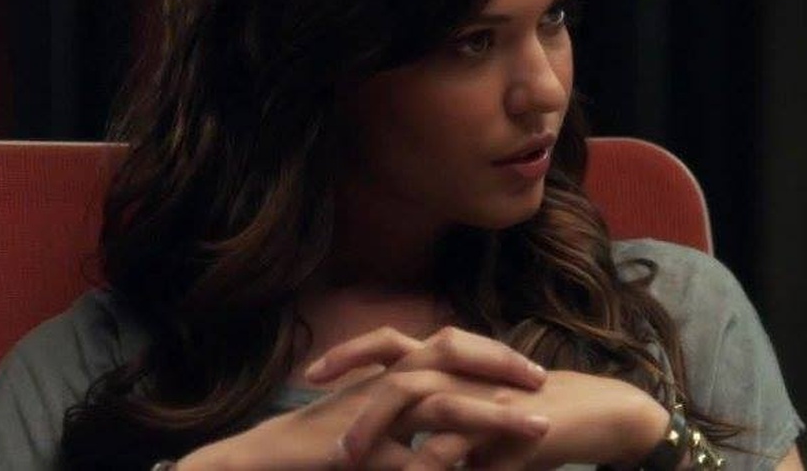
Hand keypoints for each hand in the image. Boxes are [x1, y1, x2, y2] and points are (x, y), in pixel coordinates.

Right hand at [179, 326, 550, 469]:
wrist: (263, 458)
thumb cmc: (320, 446)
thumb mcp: (380, 433)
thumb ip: (416, 429)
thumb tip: (458, 439)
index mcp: (391, 371)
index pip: (449, 347)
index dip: (490, 355)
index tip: (530, 371)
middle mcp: (384, 378)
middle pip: (451, 351)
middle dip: (501, 363)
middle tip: (543, 380)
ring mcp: (373, 406)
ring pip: (444, 398)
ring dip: (495, 413)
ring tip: (538, 425)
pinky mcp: (362, 443)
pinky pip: (415, 447)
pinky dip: (451, 458)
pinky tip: (481, 470)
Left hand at [327, 334, 669, 470]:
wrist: (603, 414)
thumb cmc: (542, 420)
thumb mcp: (485, 424)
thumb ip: (447, 433)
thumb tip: (414, 453)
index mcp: (457, 365)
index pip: (394, 346)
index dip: (352, 353)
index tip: (312, 373)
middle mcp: (467, 371)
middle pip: (399, 365)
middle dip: (352, 385)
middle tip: (313, 405)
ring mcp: (486, 394)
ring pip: (422, 398)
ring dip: (380, 428)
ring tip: (348, 459)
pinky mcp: (507, 423)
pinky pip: (459, 443)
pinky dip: (428, 464)